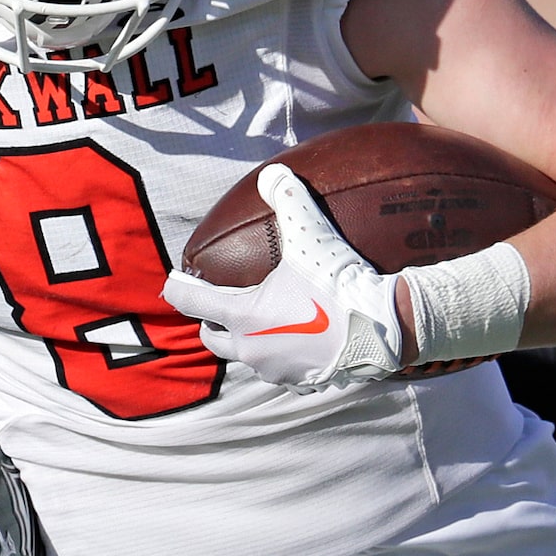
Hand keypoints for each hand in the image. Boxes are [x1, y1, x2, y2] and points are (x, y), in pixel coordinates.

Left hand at [162, 164, 404, 390]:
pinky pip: (278, 370)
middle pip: (212, 338)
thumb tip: (273, 173)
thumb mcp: (311, 235)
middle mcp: (250, 349)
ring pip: (245, 356)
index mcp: (242, 316)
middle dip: (210, 322)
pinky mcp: (300, 383)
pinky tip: (295, 341)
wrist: (381, 327)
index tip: (173, 280)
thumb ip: (288, 200)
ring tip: (261, 322)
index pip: (192, 303)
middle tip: (218, 305)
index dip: (178, 288)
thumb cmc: (338, 283)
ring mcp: (274, 370)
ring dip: (246, 340)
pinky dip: (279, 355)